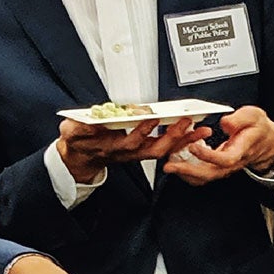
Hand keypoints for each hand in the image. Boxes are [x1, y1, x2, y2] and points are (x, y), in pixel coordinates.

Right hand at [57, 117, 208, 183]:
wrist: (81, 157)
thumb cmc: (79, 142)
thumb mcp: (71, 132)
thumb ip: (78, 127)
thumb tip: (90, 120)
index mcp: (111, 147)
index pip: (130, 141)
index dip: (141, 130)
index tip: (152, 116)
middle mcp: (128, 152)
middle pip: (154, 148)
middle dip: (172, 136)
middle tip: (186, 121)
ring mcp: (137, 153)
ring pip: (164, 149)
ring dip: (183, 140)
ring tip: (201, 129)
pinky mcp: (144, 150)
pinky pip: (166, 147)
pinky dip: (181, 140)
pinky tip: (194, 131)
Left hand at [163, 106, 273, 185]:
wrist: (265, 142)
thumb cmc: (258, 129)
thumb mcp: (254, 116)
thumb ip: (240, 119)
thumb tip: (225, 122)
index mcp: (241, 150)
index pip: (225, 159)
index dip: (207, 156)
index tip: (193, 147)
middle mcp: (231, 162)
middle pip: (210, 174)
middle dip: (188, 171)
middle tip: (170, 166)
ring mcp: (224, 167)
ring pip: (204, 177)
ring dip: (185, 174)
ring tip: (170, 166)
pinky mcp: (217, 167)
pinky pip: (202, 174)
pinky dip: (188, 171)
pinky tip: (177, 163)